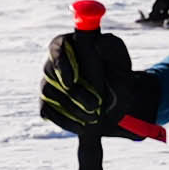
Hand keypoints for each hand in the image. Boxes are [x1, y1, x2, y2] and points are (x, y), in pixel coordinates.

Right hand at [40, 29, 162, 139]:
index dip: (60, 63)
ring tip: (94, 117)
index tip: (70, 83)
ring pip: (48, 92)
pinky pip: (47, 110)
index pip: (56, 46)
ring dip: (71, 108)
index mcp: (72, 44)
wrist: (117, 104)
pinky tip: (81, 127)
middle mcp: (56, 61)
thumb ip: (113, 47)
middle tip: (94, 106)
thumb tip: (97, 43)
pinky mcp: (47, 101)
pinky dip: (63, 120)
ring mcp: (49, 82)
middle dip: (73, 93)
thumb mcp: (121, 61)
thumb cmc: (118, 76)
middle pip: (50, 71)